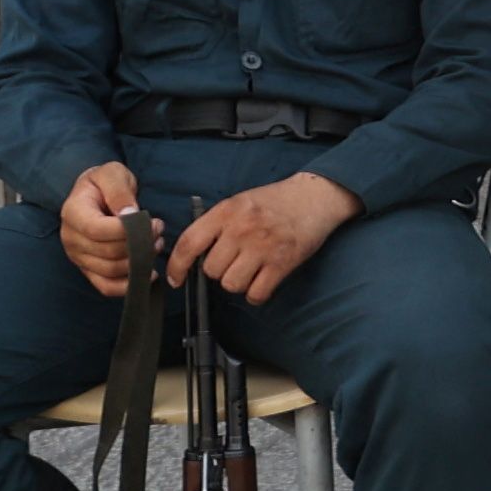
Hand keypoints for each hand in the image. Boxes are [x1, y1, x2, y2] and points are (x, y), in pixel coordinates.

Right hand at [56, 160, 146, 292]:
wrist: (94, 194)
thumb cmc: (104, 183)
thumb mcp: (112, 174)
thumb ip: (119, 191)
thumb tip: (129, 215)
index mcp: (73, 213)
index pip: (97, 230)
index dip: (128, 230)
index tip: (153, 223)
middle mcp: (71, 238)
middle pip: (107, 252)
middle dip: (140, 244)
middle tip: (159, 231)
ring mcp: (78, 257)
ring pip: (110, 270)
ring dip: (139, 261)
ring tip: (156, 244)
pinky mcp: (88, 270)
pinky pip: (105, 286)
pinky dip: (128, 285)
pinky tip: (148, 273)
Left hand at [169, 171, 360, 305]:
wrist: (315, 197)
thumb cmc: (274, 201)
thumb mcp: (238, 202)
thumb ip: (216, 224)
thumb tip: (193, 256)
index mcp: (226, 212)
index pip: (189, 243)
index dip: (176, 266)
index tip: (176, 279)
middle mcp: (242, 229)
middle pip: (211, 270)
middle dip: (218, 271)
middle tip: (233, 262)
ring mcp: (263, 247)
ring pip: (231, 284)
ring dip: (237, 283)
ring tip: (249, 270)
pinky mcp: (283, 262)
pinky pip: (256, 293)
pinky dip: (256, 294)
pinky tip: (262, 281)